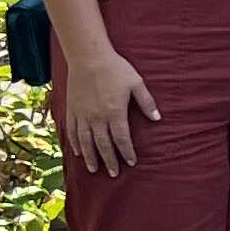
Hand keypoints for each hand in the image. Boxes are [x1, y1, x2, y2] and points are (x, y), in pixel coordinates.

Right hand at [59, 43, 156, 178]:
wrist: (88, 56)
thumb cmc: (115, 68)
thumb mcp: (136, 83)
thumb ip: (147, 102)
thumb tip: (158, 118)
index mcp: (115, 112)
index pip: (122, 139)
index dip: (127, 152)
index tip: (131, 162)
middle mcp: (97, 117)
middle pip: (103, 145)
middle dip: (109, 160)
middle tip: (113, 173)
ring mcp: (82, 114)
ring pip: (85, 142)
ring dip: (90, 157)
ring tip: (94, 169)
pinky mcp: (71, 109)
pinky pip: (72, 131)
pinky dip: (75, 143)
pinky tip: (78, 152)